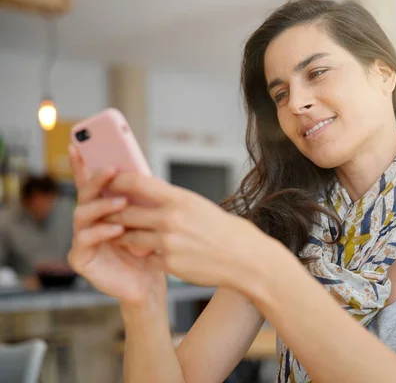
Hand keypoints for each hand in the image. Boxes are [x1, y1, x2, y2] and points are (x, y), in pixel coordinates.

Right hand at [67, 145, 165, 305]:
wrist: (153, 281)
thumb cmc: (152, 248)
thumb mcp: (150, 218)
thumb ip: (141, 198)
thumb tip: (143, 172)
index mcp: (104, 207)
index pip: (90, 182)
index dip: (81, 163)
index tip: (77, 144)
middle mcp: (89, 220)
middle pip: (85, 193)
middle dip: (97, 180)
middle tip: (113, 171)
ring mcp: (82, 238)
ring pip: (81, 214)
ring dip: (102, 206)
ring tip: (122, 203)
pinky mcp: (81, 258)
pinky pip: (83, 240)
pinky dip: (101, 232)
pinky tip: (117, 229)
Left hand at [103, 172, 269, 288]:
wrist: (244, 258)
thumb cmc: (225, 230)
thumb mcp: (199, 206)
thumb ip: (174, 201)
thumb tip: (152, 192)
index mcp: (180, 199)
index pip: (137, 182)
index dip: (117, 180)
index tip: (109, 181)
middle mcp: (171, 219)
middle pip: (125, 211)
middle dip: (111, 212)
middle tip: (102, 211)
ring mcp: (168, 243)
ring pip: (129, 237)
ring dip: (121, 235)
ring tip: (116, 234)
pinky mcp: (169, 264)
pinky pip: (146, 258)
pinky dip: (146, 257)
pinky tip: (147, 255)